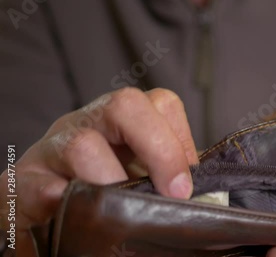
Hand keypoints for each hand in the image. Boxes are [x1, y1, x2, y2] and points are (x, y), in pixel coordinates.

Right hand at [0, 87, 197, 255]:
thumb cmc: (100, 196)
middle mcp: (87, 124)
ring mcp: (52, 148)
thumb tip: (208, 195)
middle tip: (173, 193)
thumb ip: (167, 178)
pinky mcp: (21, 181)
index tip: (186, 183)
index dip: (180, 140)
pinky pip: (41, 186)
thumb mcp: (139, 179)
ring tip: (122, 212)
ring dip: (111, 182)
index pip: (160, 103)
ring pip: (82, 144)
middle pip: (124, 104)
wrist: (42, 219)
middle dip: (159, 148)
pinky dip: (62, 203)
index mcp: (120, 123)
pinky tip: (75, 217)